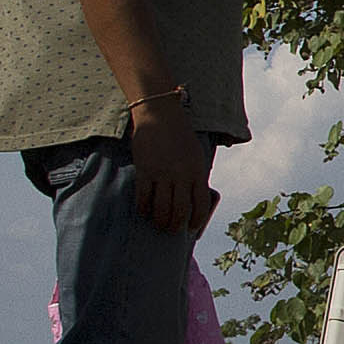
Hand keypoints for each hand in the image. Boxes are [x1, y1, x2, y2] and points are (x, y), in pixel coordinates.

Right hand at [131, 104, 218, 233]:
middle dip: (175, 226)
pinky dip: (143, 209)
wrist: (159, 114)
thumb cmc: (179, 135)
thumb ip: (196, 176)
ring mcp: (162, 173)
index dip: (196, 221)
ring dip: (160, 221)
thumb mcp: (195, 155)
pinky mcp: (145, 170)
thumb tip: (194, 200)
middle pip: (180, 212)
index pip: (200, 205)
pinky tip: (144, 210)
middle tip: (171, 229)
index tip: (191, 228)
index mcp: (197, 171)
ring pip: (161, 209)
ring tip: (158, 223)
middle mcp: (181, 175)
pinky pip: (144, 198)